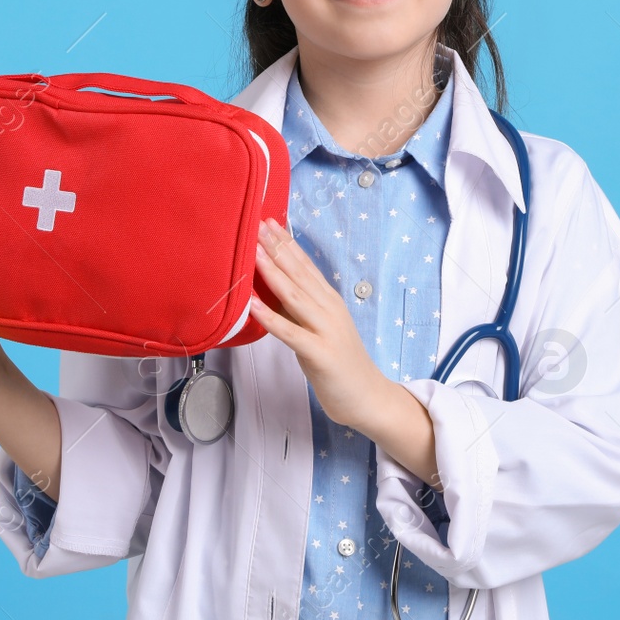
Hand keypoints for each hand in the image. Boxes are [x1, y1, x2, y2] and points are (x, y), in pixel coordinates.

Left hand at [248, 217, 389, 430]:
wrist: (367, 397)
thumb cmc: (339, 364)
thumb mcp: (318, 329)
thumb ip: (298, 310)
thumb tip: (270, 290)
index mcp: (329, 301)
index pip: (305, 266)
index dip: (286, 243)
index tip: (269, 222)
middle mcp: (330, 309)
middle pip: (300, 274)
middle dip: (277, 248)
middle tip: (258, 224)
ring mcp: (327, 330)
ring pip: (295, 296)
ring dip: (273, 273)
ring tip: (252, 253)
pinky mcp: (320, 354)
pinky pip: (290, 332)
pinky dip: (270, 317)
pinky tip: (252, 305)